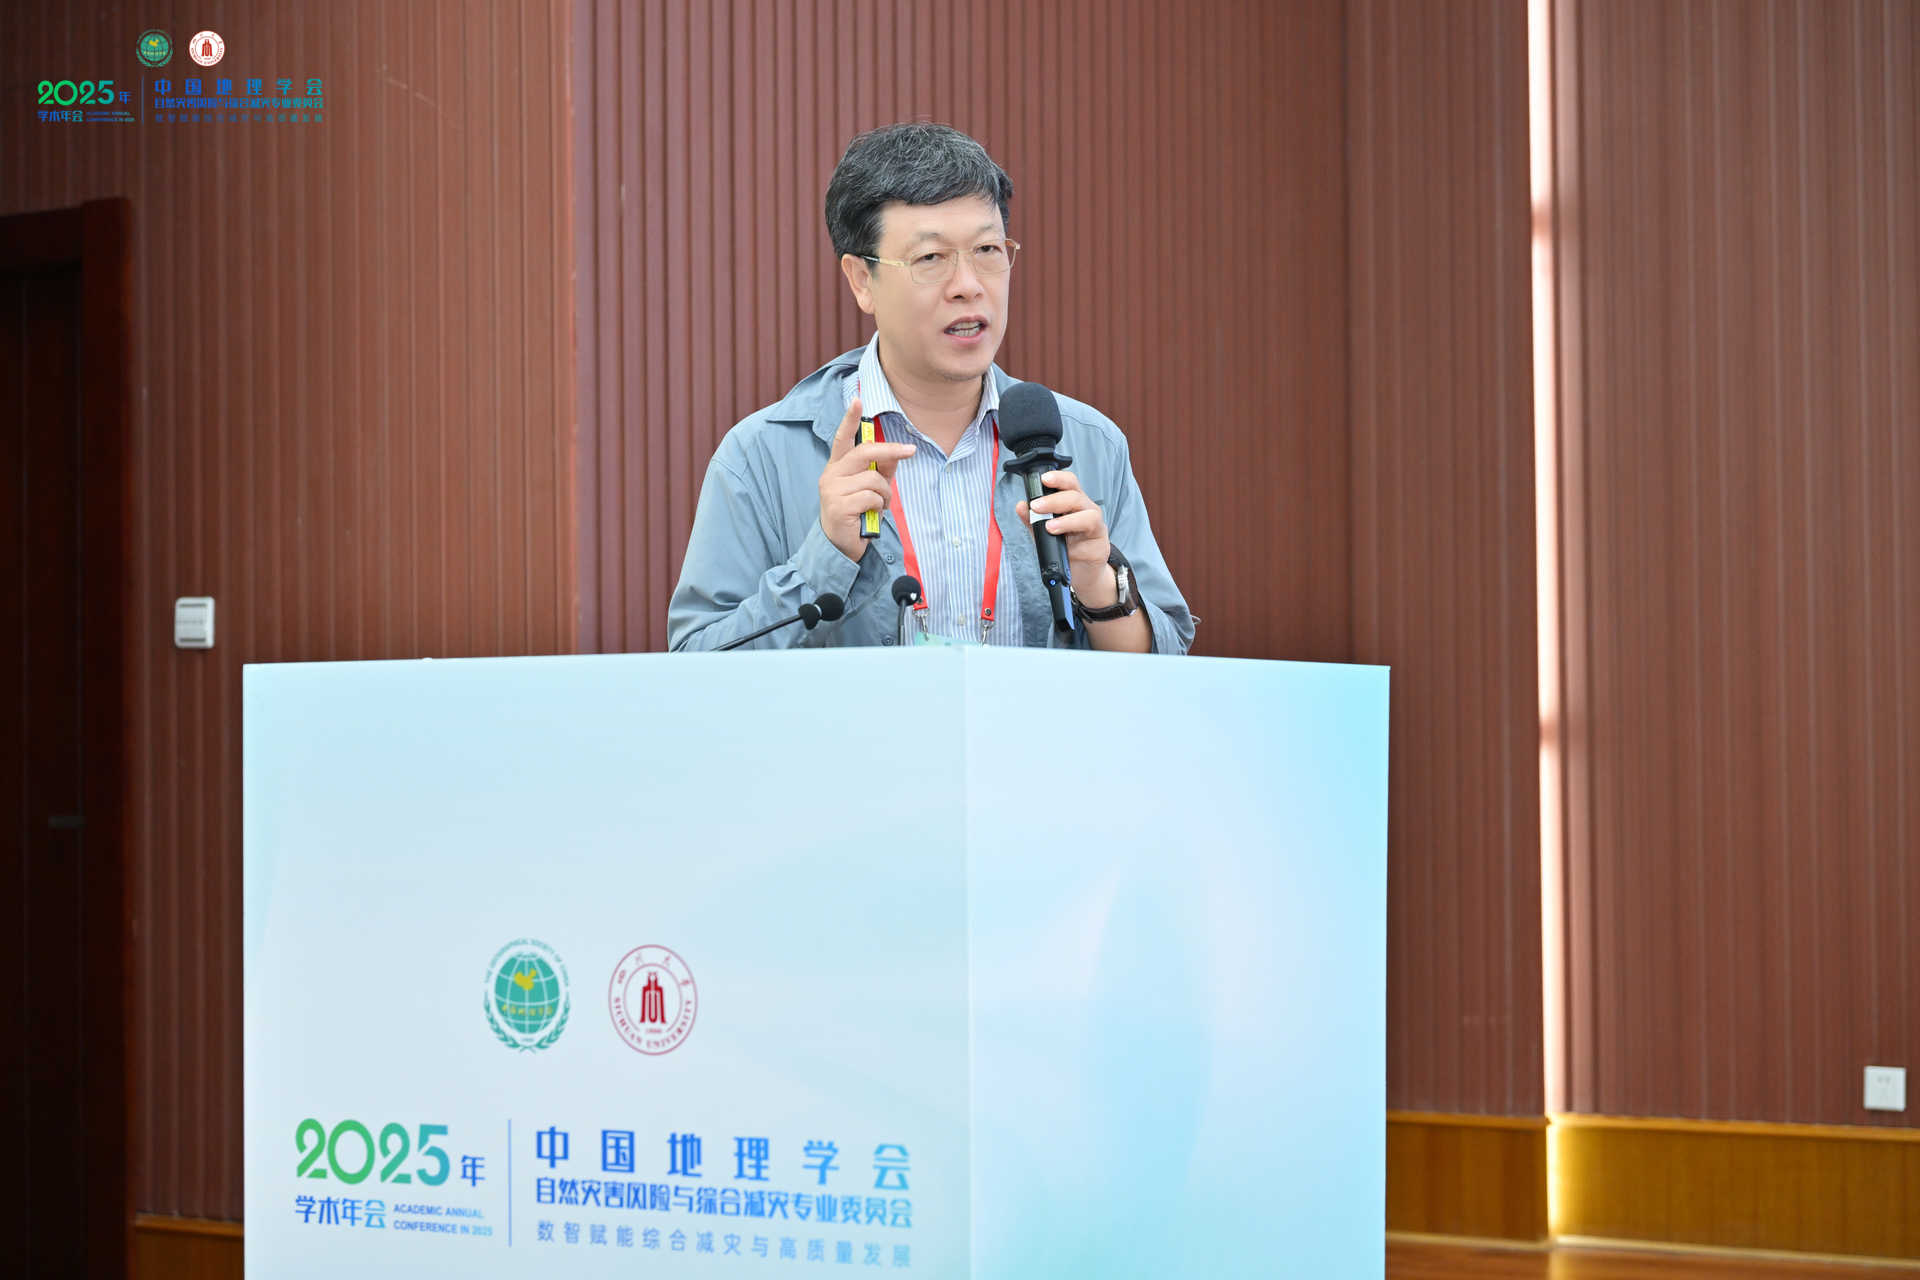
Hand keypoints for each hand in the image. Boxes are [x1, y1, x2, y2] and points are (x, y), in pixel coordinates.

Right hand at [819, 396, 915, 562]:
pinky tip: (871, 515)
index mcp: (837, 467)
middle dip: (890, 451)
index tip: (857, 400)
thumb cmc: (857, 514)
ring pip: (873, 478)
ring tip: (879, 506)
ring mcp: (832, 490)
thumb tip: (898, 452)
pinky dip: (879, 506)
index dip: (849, 419)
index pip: (842, 438)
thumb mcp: (871, 488)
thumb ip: (881, 469)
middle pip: (864, 452)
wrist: (839, 547)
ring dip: (884, 494)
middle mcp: (831, 474)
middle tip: (910, 451)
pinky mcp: (838, 506)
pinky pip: (871, 497)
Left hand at [1016, 471, 1115, 606]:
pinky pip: (1090, 530)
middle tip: (1036, 506)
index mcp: (1073, 502)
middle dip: (1054, 499)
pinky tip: (1060, 537)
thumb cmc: (1064, 548)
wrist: (1081, 573)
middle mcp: (1086, 509)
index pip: (1069, 483)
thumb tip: (1020, 506)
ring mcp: (1095, 524)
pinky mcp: (1100, 541)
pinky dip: (1073, 532)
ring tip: (1048, 526)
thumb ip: (1032, 520)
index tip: (1043, 479)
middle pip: (1075, 495)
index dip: (1058, 478)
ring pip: (1086, 512)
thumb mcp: (1043, 533)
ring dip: (1065, 518)